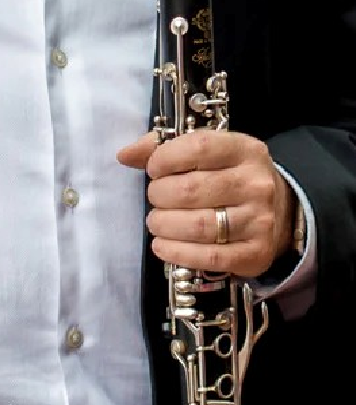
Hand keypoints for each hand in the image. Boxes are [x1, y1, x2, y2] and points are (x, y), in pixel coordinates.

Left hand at [116, 128, 298, 279]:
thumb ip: (163, 147)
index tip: (153, 169)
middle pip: (191, 190)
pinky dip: (178, 253)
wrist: (279, 210)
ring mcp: (260, 221)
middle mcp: (256, 185)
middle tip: (155, 199)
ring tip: (157, 222)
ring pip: (198, 225)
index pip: (198, 147)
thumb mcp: (206, 152)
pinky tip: (163, 246)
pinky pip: (210, 257)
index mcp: (243, 151)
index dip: (164, 158)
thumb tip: (125, 155)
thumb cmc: (227, 175)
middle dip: (159, 196)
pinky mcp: (257, 253)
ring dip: (164, 225)